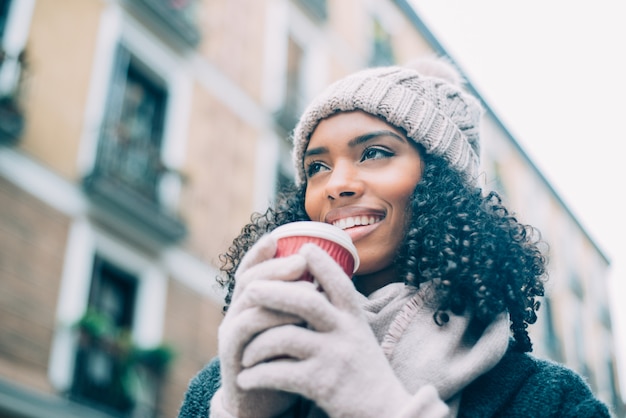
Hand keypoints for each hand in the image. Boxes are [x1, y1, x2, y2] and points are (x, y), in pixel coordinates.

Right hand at [212, 234, 306, 417]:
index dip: (261, 252)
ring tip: (309, 287)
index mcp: (249, 306)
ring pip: (249, 299)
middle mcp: (235, 314)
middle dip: (276, 266)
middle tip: (302, 261)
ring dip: (279, 290)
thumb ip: (299, 307)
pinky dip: (271, 316)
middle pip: (250, 279)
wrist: (263, 407)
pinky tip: (295, 315)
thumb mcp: (291, 331)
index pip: (251, 271)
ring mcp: (231, 333)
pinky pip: (248, 326)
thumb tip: (326, 279)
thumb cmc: (282, 364)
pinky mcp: (233, 353)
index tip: (279, 237)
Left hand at [235, 244, 448, 417]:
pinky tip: (247, 379)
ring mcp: (335, 358)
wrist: (384, 413)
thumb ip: (339, 314)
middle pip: (306, 302)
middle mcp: (347, 333)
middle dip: (273, 292)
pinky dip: (257, 376)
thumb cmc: (364, 372)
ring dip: (257, 345)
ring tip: (245, 354)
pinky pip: (280, 373)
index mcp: (355, 319)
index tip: (304, 248)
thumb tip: (314, 285)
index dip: (322, 263)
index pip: (339, 282)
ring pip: (286, 338)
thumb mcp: (359, 336)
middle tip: (248, 290)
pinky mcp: (323, 385)